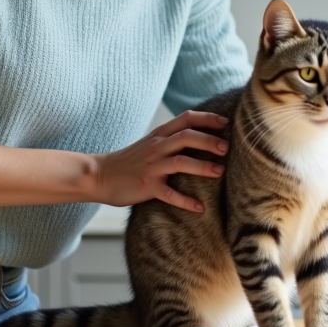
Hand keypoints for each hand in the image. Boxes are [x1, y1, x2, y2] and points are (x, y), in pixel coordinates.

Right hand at [91, 110, 229, 212]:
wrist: (100, 175)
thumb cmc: (130, 161)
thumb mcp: (151, 143)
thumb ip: (171, 138)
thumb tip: (200, 137)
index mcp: (160, 135)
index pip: (186, 119)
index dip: (207, 119)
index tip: (226, 123)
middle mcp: (157, 148)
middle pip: (187, 137)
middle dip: (209, 141)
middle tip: (227, 148)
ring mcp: (152, 167)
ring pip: (181, 162)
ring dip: (202, 167)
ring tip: (220, 172)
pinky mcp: (147, 186)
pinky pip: (169, 194)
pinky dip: (185, 200)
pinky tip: (200, 208)